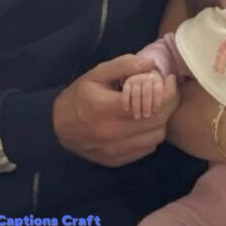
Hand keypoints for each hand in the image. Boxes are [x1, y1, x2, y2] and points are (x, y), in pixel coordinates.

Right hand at [53, 54, 178, 166]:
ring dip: (161, 120)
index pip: (151, 104)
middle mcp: (112, 133)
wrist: (56, 126)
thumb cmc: (79, 96)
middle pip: (157, 121)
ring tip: (156, 106)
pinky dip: (150, 135)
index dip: (167, 92)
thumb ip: (123, 65)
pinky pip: (145, 149)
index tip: (169, 80)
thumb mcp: (96, 74)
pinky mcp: (115, 160)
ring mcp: (114, 150)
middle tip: (167, 91)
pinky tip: (145, 122)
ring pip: (155, 137)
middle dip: (168, 104)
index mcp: (106, 109)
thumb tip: (150, 64)